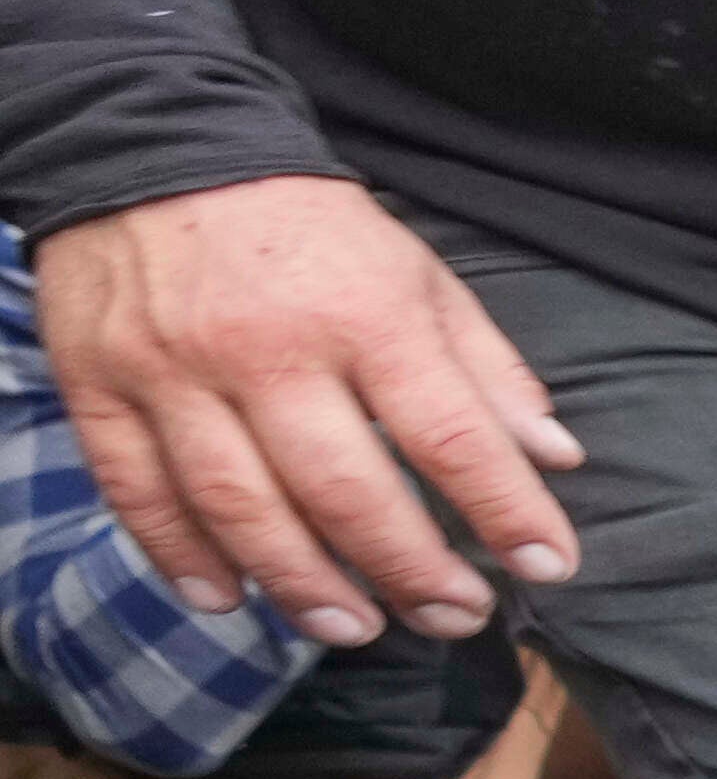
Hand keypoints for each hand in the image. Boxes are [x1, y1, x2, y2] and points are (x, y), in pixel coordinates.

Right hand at [32, 175, 576, 642]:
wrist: (154, 150)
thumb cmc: (306, 229)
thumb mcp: (416, 275)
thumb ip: (485, 371)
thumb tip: (555, 459)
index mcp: (363, 314)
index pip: (449, 433)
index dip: (506, 510)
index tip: (549, 566)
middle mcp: (266, 350)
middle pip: (343, 491)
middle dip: (407, 571)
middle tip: (453, 616)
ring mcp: (172, 371)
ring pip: (239, 505)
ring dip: (302, 584)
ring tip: (353, 628)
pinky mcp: (99, 384)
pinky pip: (137, 489)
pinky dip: (179, 555)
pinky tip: (229, 599)